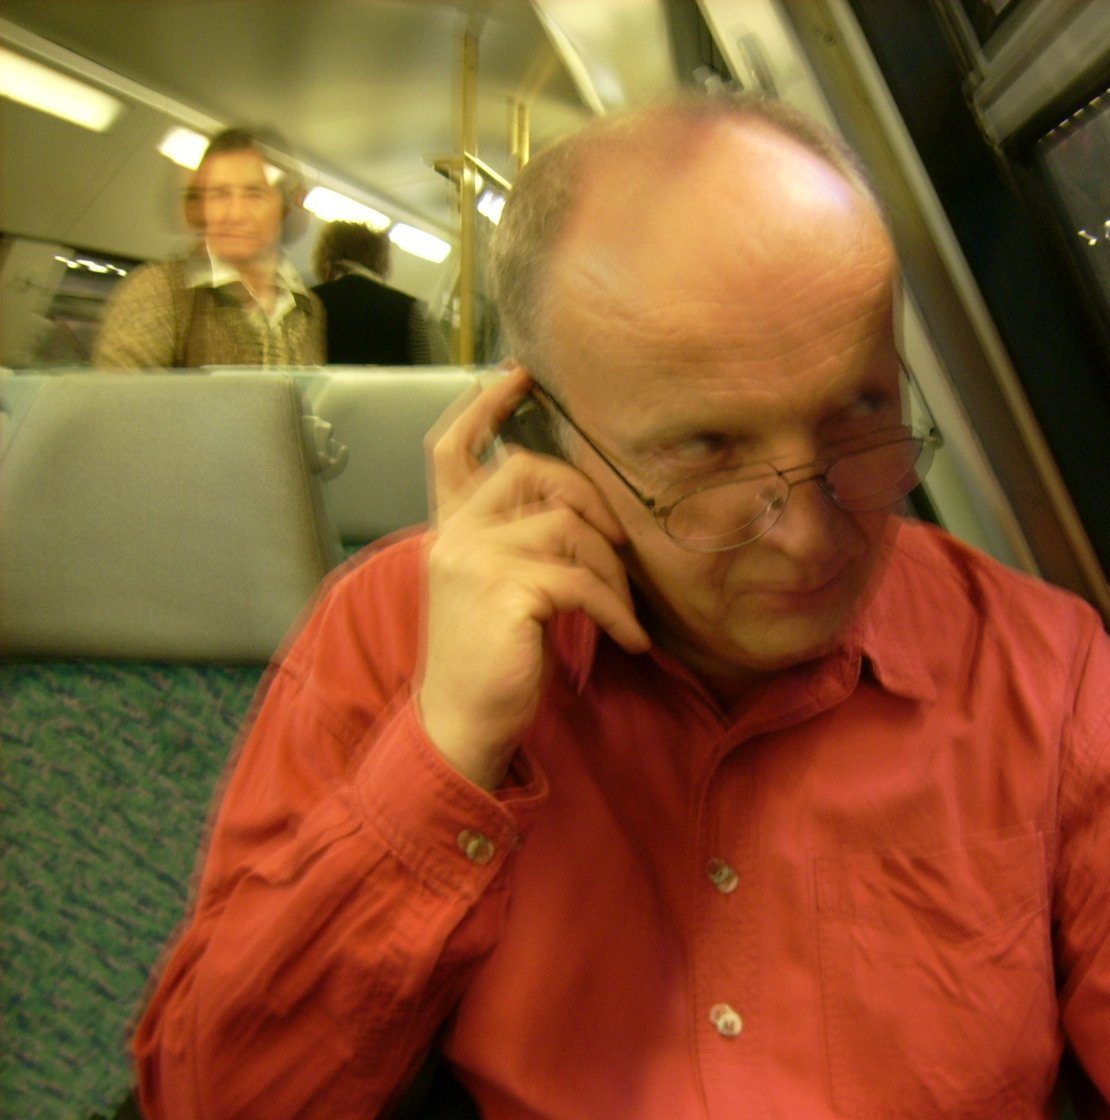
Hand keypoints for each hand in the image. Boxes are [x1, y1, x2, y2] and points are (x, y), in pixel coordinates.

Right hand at [416, 366, 649, 787]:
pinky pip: (582, 579)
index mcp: (449, 531)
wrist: (461, 725)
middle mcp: (453, 535)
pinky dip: (616, 609)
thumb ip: (520, 543)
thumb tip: (585, 511)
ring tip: (626, 611)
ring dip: (612, 569)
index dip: (483, 406)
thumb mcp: (502, 590)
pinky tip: (629, 638)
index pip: (451, 449)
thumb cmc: (495, 662)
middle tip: (622, 545)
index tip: (518, 373)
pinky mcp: (505, 591)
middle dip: (589, 498)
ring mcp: (474, 559)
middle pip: (528, 470)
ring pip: (568, 525)